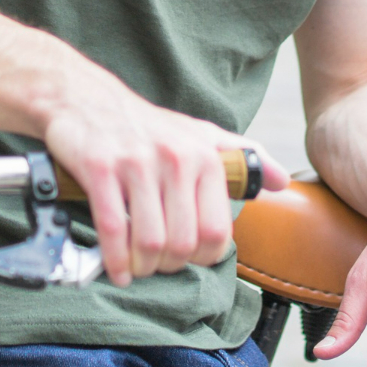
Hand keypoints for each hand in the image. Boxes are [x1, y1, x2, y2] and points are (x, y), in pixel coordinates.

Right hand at [41, 64, 287, 286]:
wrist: (85, 97)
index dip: (201, 257)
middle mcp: (175, 158)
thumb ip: (242, 158)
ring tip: (136, 267)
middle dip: (169, 266)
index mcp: (204, 156)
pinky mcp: (100, 168)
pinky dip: (115, 260)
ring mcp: (136, 163)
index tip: (186, 258)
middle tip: (157, 265)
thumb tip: (281, 181)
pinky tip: (116, 269)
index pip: (216, 232)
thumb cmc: (146, 126)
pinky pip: (113, 229)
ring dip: (142, 267)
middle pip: (182, 243)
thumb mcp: (199, 133)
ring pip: (149, 242)